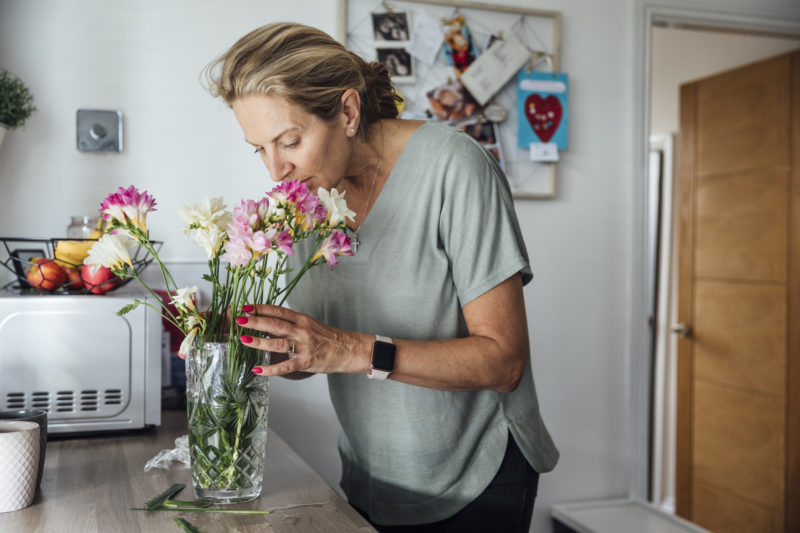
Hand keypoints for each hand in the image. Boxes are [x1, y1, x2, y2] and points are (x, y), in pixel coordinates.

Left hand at [235, 304, 369, 376]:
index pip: (278, 310)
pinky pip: (285, 366)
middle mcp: (301, 330)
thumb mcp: (310, 324)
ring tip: (244, 340)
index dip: (260, 308)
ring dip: (258, 341)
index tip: (245, 306)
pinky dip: (269, 368)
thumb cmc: (328, 337)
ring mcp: (303, 346)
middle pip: (274, 324)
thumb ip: (291, 323)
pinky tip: (257, 368)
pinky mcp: (306, 361)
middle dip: (255, 321)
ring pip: (277, 343)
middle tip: (238, 320)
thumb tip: (268, 321)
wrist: (348, 349)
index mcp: (302, 319)